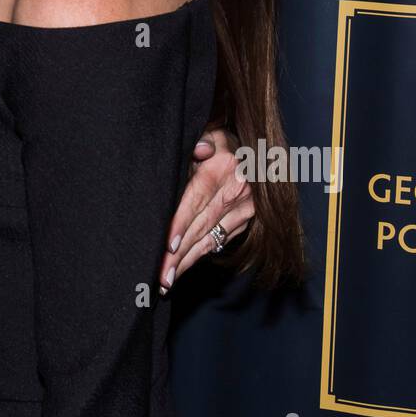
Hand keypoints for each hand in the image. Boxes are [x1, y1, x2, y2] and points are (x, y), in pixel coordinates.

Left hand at [159, 126, 253, 294]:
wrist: (255, 151)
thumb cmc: (222, 142)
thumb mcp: (212, 134)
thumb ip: (201, 141)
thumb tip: (200, 149)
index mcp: (223, 167)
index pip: (196, 199)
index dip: (180, 223)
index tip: (167, 246)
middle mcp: (237, 190)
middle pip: (200, 226)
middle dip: (178, 253)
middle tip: (159, 276)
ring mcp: (245, 209)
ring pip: (210, 239)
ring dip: (188, 261)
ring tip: (166, 281)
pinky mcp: (247, 222)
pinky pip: (220, 242)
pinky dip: (201, 255)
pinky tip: (184, 266)